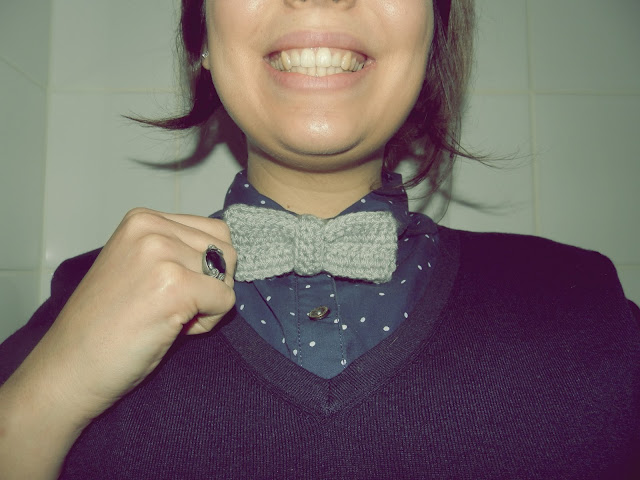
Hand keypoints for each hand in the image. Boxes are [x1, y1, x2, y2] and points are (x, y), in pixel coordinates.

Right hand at [0, 208, 236, 478]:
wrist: (69, 367)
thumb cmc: (107, 324)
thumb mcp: (140, 267)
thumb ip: (177, 251)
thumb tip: (227, 256)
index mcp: (143, 219)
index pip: (215, 231)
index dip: (205, 267)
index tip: (169, 290)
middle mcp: (152, 229)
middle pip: (227, 251)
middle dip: (211, 284)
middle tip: (172, 308)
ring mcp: (161, 255)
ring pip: (227, 276)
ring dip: (209, 303)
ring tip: (170, 318)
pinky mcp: (173, 286)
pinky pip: (225, 300)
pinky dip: (208, 322)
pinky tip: (172, 330)